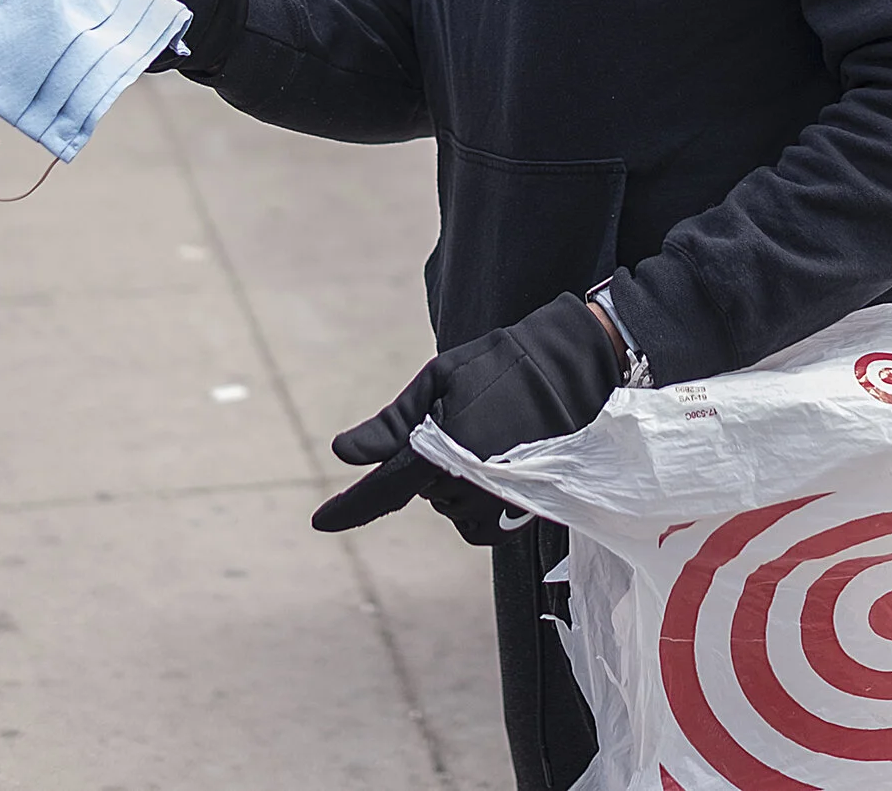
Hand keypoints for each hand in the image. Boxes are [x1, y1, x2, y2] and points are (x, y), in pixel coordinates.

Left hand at [311, 294, 621, 544]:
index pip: (385, 490)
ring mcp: (500, 504)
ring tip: (485, 440)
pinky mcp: (525, 514)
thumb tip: (344, 454)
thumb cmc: (499, 366)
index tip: (320, 522)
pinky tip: (493, 470)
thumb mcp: (439, 381)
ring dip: (452, 483)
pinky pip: (477, 526)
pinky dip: (475, 505)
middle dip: (425, 464)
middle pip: (420, 492)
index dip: (350, 507)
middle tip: (460, 422)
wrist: (571, 370)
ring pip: (449, 507)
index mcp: (443, 450)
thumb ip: (393, 425)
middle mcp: (469, 485)